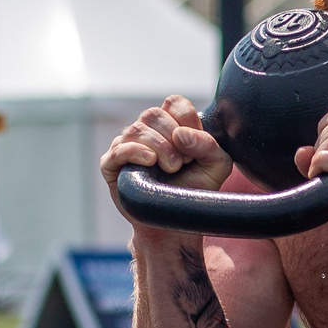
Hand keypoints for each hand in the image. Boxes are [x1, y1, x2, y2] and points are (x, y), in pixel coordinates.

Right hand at [102, 97, 231, 216]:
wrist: (175, 224)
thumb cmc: (194, 192)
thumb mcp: (216, 166)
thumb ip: (209, 145)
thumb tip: (181, 134)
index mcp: (170, 126)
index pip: (173, 103)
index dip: (186, 118)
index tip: (194, 145)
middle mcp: (146, 132)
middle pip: (153, 114)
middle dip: (172, 137)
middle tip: (183, 162)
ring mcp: (126, 147)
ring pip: (136, 129)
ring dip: (159, 147)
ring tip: (171, 168)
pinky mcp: (112, 166)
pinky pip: (118, 150)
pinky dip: (135, 152)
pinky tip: (150, 161)